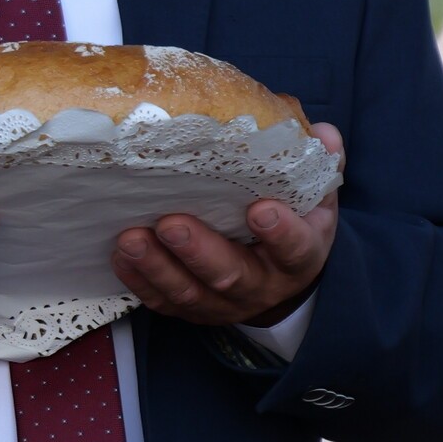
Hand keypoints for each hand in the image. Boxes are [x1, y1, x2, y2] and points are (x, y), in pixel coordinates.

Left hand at [111, 122, 342, 326]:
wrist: (278, 280)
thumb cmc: (292, 224)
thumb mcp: (315, 198)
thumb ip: (319, 165)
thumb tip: (322, 132)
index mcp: (299, 256)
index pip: (296, 249)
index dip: (282, 233)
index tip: (261, 210)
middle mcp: (261, 285)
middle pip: (231, 275)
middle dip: (199, 251)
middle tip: (171, 223)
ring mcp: (222, 302)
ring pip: (189, 292)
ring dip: (157, 267)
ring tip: (131, 239)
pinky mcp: (190, 308)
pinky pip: (162, 301)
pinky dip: (139, 281)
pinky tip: (120, 256)